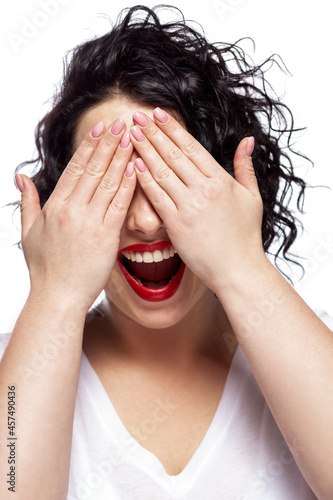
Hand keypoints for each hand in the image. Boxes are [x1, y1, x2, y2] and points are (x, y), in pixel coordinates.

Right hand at [16, 120, 135, 312]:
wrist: (57, 298)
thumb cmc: (44, 267)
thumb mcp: (28, 231)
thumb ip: (27, 201)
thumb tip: (21, 177)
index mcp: (55, 206)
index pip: (75, 168)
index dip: (89, 146)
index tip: (100, 129)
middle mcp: (72, 210)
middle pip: (93, 169)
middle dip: (109, 144)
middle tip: (122, 123)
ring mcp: (89, 223)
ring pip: (108, 183)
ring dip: (122, 158)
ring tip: (133, 138)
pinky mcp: (106, 237)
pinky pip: (119, 205)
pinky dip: (128, 185)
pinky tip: (137, 168)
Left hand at [130, 109, 265, 293]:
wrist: (238, 269)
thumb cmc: (245, 236)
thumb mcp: (252, 197)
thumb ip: (246, 167)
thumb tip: (247, 141)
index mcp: (221, 181)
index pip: (192, 147)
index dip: (172, 128)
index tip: (157, 113)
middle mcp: (204, 190)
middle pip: (173, 155)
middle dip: (153, 132)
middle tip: (136, 115)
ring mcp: (189, 206)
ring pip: (162, 171)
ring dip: (144, 150)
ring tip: (130, 133)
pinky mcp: (177, 224)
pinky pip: (157, 196)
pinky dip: (144, 179)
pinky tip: (133, 164)